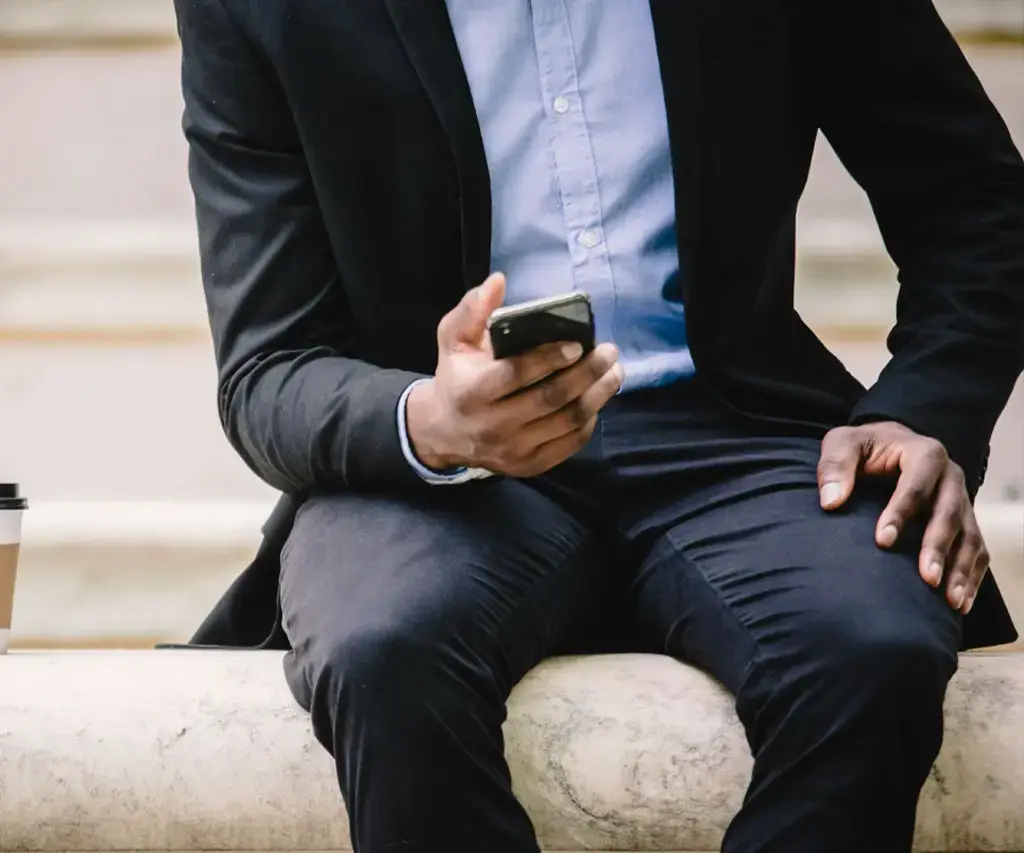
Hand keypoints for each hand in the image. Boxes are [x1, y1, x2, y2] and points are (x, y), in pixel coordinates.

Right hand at [406, 273, 623, 477]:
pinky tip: (597, 400)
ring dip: (597, 396)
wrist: (444, 432)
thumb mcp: (453, 340)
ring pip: (566, 423)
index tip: (578, 343)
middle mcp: (492, 425)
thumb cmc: (456, 376)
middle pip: (550, 399)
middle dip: (586, 373)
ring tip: (614, 373)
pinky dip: (588, 422)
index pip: (516, 374)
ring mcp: (512, 450)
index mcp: (471, 392)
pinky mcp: (528, 466)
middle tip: (609, 352)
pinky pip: (568, 445)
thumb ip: (473, 310)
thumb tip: (498, 281)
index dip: (550, 358)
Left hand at [817, 421, 988, 613]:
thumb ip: (834, 465)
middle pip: (950, 512)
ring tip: (951, 601)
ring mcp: (962, 499)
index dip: (901, 512)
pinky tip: (960, 602)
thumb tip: (830, 501)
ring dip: (962, 568)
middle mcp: (950, 476)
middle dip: (938, 546)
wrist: (888, 445)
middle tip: (926, 578)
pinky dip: (972, 575)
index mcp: (924, 453)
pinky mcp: (965, 520)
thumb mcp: (842, 443)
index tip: (882, 541)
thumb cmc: (863, 447)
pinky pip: (977, 549)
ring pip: (970, 535)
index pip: (916, 484)